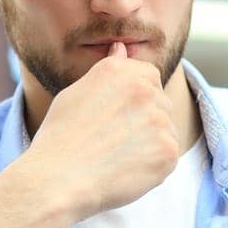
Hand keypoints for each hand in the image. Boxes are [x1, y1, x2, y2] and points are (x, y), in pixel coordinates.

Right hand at [22, 42, 179, 219]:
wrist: (59, 179)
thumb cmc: (60, 138)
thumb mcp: (77, 93)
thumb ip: (109, 71)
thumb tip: (122, 48)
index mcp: (121, 71)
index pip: (149, 76)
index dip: (135, 99)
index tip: (119, 117)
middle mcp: (145, 90)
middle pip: (161, 103)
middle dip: (145, 120)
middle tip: (114, 140)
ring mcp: (160, 120)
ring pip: (166, 130)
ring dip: (150, 143)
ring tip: (117, 156)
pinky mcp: (168, 150)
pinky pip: (169, 156)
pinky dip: (153, 166)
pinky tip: (126, 170)